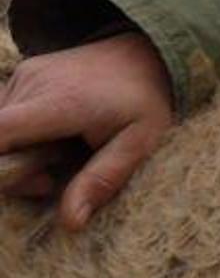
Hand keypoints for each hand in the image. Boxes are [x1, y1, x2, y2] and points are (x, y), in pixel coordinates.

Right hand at [0, 32, 173, 229]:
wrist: (147, 53)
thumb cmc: (146, 101)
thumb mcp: (140, 143)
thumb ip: (103, 179)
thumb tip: (70, 223)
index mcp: (60, 101)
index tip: (32, 182)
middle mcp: (34, 83)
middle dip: (15, 170)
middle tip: (53, 178)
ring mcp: (25, 75)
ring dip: (16, 153)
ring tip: (58, 154)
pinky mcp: (23, 74)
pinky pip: (4, 116)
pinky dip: (18, 135)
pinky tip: (50, 137)